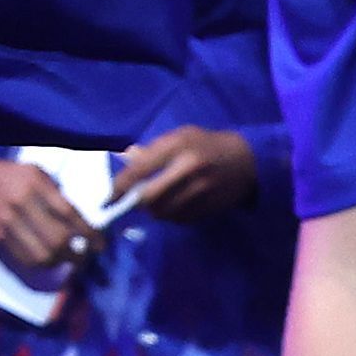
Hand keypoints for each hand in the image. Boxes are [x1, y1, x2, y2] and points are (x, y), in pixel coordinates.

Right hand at [0, 154, 95, 278]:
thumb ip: (56, 194)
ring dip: (59, 262)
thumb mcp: (37, 173)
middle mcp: (21, 204)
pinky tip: (49, 260)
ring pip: (40, 254)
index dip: (87, 232)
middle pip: (56, 239)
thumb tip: (80, 222)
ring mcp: (7, 223)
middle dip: (76, 253)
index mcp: (34, 184)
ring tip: (67, 260)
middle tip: (85, 256)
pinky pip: (24, 258)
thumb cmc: (12, 175)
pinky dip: (41, 264)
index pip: (68, 213)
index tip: (99, 244)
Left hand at [113, 126, 260, 225]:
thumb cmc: (206, 144)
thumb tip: (124, 160)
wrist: (247, 161)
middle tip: (133, 202)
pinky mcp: (210, 207)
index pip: (139, 170)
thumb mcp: (180, 136)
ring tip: (156, 202)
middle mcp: (189, 169)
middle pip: (149, 198)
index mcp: (178, 146)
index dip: (119, 187)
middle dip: (136, 203)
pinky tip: (175, 205)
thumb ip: (152, 149)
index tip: (108, 198)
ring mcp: (201, 191)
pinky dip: (171, 216)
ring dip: (154, 211)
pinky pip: (180, 219)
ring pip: (163, 212)